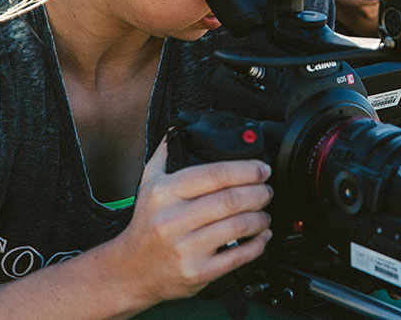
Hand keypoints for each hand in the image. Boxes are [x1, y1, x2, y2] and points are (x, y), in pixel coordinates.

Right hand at [108, 139, 274, 304]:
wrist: (133, 270)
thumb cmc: (147, 225)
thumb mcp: (149, 184)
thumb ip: (167, 154)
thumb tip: (182, 129)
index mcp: (164, 193)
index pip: (214, 174)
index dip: (246, 170)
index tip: (262, 169)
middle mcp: (173, 220)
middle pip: (231, 200)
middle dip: (259, 193)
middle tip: (267, 190)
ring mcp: (186, 248)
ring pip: (238, 226)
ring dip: (261, 217)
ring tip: (264, 212)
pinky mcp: (198, 272)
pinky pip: (238, 256)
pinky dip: (258, 244)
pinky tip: (262, 236)